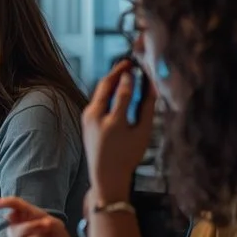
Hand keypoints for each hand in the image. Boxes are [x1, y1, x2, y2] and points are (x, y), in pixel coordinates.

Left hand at [82, 58, 155, 202]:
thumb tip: (151, 86)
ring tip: (124, 69)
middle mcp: (95, 118)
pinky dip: (107, 90)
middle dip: (117, 72)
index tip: (138, 66)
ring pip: (99, 91)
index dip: (130, 78)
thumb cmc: (128, 155)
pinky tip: (117, 85)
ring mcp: (87, 117)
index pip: (122, 92)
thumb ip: (146, 108)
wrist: (106, 174)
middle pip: (105, 86)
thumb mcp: (142, 133)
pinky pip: (97, 99)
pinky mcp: (85, 119)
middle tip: (128, 61)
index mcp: (113, 123)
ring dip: (111, 79)